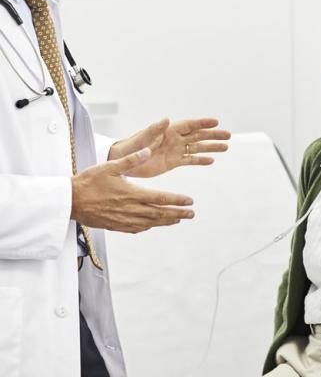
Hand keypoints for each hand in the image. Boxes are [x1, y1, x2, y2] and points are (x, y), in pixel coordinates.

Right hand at [71, 148, 195, 232]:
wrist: (69, 201)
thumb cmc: (88, 182)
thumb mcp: (109, 166)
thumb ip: (131, 159)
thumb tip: (148, 150)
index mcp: (131, 194)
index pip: (160, 198)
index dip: (177, 200)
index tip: (190, 201)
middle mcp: (130, 209)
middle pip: (159, 213)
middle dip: (178, 213)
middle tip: (191, 214)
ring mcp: (123, 219)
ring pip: (150, 223)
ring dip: (166, 221)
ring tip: (179, 219)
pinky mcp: (115, 225)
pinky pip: (136, 228)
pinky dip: (149, 226)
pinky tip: (154, 225)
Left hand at [108, 118, 230, 177]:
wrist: (123, 162)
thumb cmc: (130, 147)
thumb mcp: (142, 138)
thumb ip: (154, 129)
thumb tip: (166, 119)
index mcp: (168, 131)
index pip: (189, 125)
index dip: (203, 123)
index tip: (216, 122)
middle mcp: (174, 139)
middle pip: (198, 135)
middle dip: (213, 135)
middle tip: (228, 135)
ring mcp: (175, 150)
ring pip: (197, 147)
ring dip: (211, 147)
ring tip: (225, 147)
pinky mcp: (173, 162)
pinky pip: (190, 159)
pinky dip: (200, 160)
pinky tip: (211, 160)